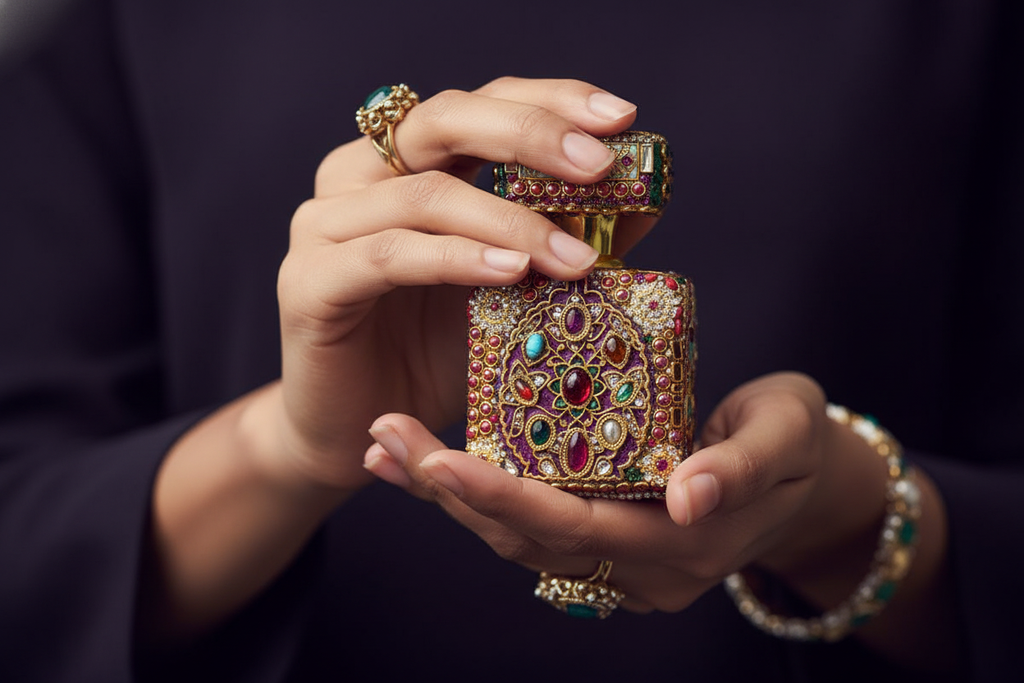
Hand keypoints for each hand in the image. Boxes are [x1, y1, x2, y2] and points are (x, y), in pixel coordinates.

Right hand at [143, 78, 648, 641]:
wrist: (359, 427)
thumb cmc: (433, 354)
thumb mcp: (511, 290)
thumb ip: (559, 237)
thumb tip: (642, 201)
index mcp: (404, 162)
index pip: (479, 105)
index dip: (548, 101)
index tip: (619, 117)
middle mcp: (357, 177)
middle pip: (444, 120)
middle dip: (531, 136)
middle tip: (598, 165)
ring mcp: (324, 225)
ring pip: (424, 194)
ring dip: (510, 221)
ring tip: (575, 256)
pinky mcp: (309, 281)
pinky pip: (388, 256)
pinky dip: (455, 259)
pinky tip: (510, 273)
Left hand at [363, 372, 889, 611]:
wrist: (809, 480)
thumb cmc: (800, 442)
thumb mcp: (788, 437)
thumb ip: (742, 468)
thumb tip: (687, 499)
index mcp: (681, 546)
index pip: (576, 526)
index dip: (504, 497)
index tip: (439, 459)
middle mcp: (640, 568)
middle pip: (527, 539)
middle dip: (451, 493)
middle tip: (388, 440)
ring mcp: (620, 562)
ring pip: (518, 538)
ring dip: (449, 497)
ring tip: (389, 448)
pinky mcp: (605, 538)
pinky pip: (530, 526)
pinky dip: (477, 496)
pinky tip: (430, 464)